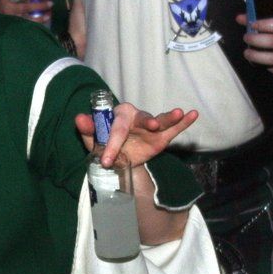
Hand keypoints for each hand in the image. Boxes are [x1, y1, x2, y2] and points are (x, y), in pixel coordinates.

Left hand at [74, 102, 198, 167]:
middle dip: (146, 121)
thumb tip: (79, 118)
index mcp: (118, 115)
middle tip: (151, 126)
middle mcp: (136, 117)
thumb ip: (88, 129)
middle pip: (141, 118)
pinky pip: (174, 128)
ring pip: (161, 120)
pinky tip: (193, 114)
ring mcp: (151, 126)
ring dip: (169, 117)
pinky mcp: (162, 136)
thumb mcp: (94, 139)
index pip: (116, 129)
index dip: (111, 144)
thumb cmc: (105, 143)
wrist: (119, 156)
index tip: (106, 161)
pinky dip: (184, 122)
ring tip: (178, 112)